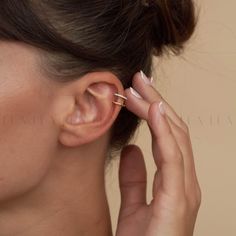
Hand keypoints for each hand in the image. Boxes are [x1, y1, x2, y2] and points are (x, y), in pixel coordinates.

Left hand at [115, 71, 200, 235]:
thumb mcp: (135, 205)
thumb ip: (136, 178)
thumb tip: (132, 151)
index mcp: (175, 181)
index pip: (167, 135)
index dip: (154, 111)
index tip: (137, 92)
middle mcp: (184, 181)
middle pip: (173, 129)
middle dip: (156, 101)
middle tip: (139, 80)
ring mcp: (185, 188)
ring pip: (175, 136)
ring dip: (157, 108)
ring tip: (141, 87)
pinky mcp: (178, 198)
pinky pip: (172, 156)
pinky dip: (165, 130)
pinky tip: (155, 109)